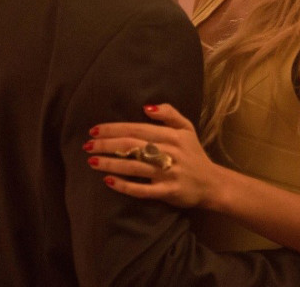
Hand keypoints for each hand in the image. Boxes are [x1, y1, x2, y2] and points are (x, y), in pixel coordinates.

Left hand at [85, 103, 222, 208]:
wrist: (212, 183)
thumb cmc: (194, 154)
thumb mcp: (187, 128)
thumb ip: (169, 113)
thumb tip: (146, 107)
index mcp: (172, 135)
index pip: (137, 129)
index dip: (114, 129)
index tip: (94, 130)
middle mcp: (169, 152)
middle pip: (132, 146)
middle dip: (107, 145)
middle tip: (87, 146)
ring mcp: (168, 174)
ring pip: (134, 166)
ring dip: (111, 163)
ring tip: (92, 161)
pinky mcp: (168, 192)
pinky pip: (142, 189)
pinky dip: (124, 186)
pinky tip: (108, 181)